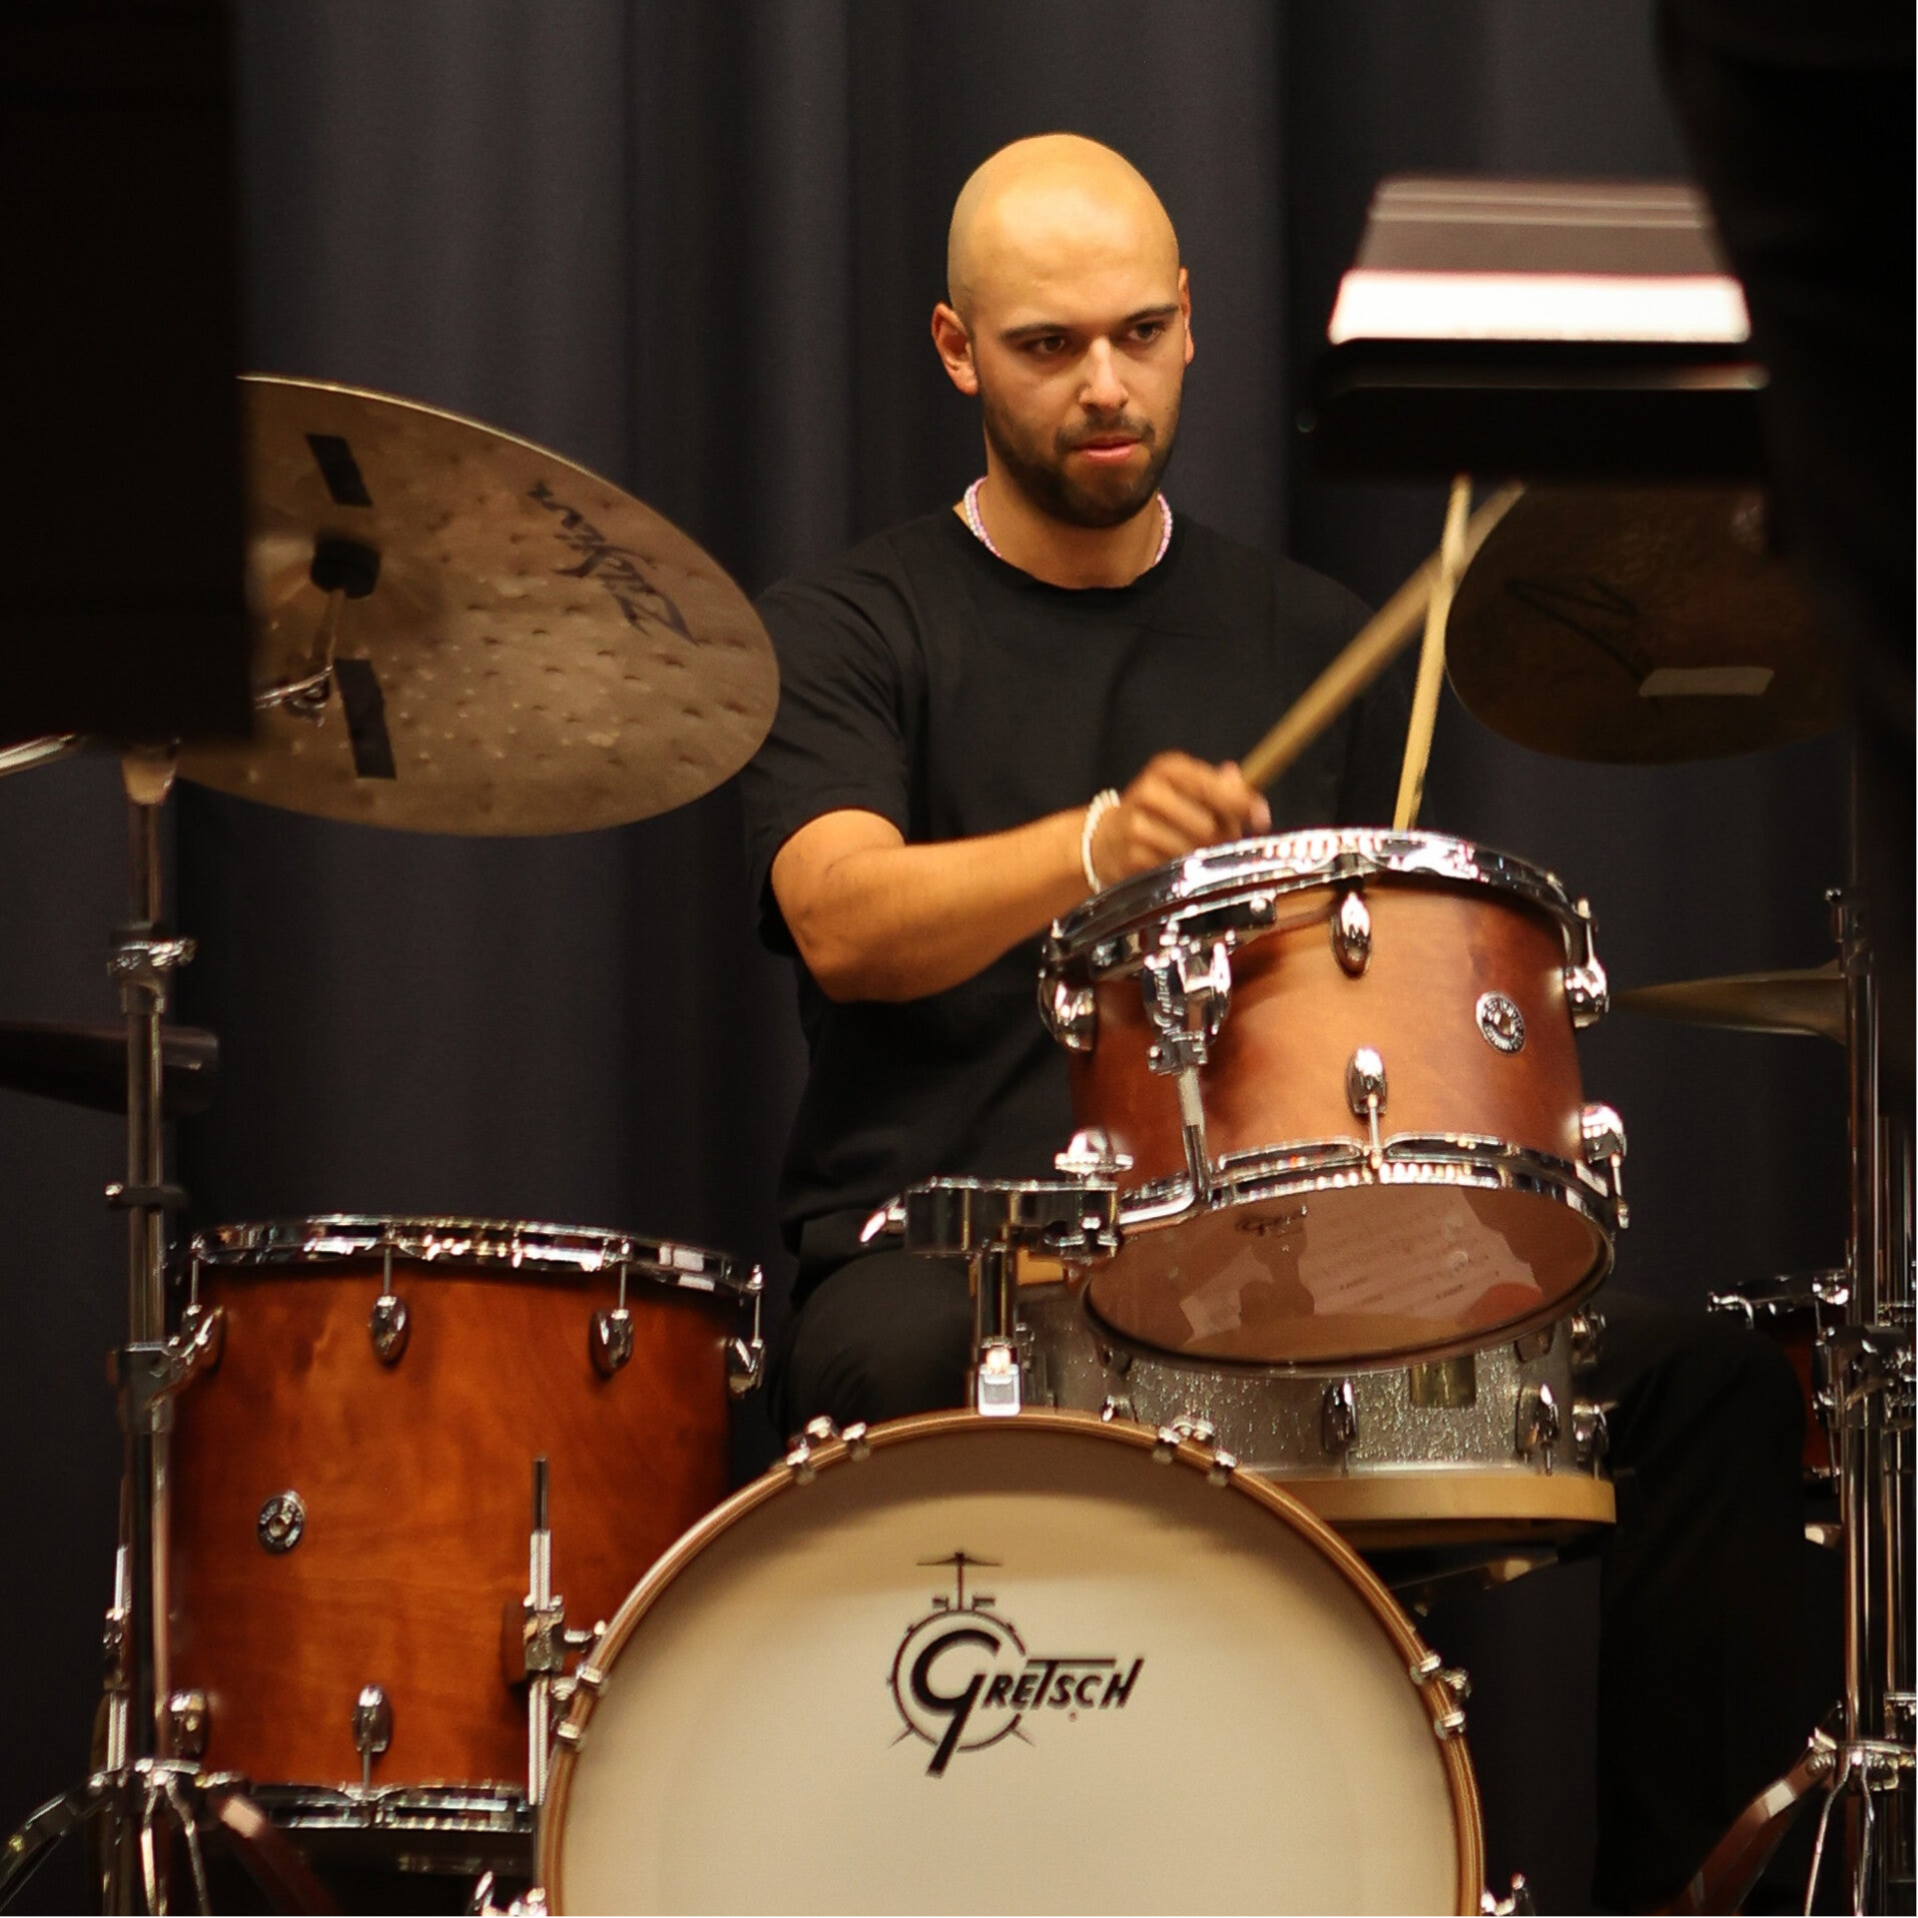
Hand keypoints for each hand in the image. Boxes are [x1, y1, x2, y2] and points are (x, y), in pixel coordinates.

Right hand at [1091, 753, 1271, 883]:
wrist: (1103, 840)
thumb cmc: (1156, 812)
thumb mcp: (1184, 789)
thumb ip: (1220, 788)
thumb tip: (1253, 799)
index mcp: (1168, 769)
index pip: (1211, 785)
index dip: (1241, 803)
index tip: (1262, 818)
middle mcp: (1150, 791)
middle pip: (1209, 823)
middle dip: (1224, 837)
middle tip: (1224, 841)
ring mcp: (1138, 824)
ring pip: (1195, 849)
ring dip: (1206, 857)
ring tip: (1199, 853)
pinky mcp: (1133, 855)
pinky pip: (1177, 869)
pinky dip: (1185, 871)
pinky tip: (1177, 865)